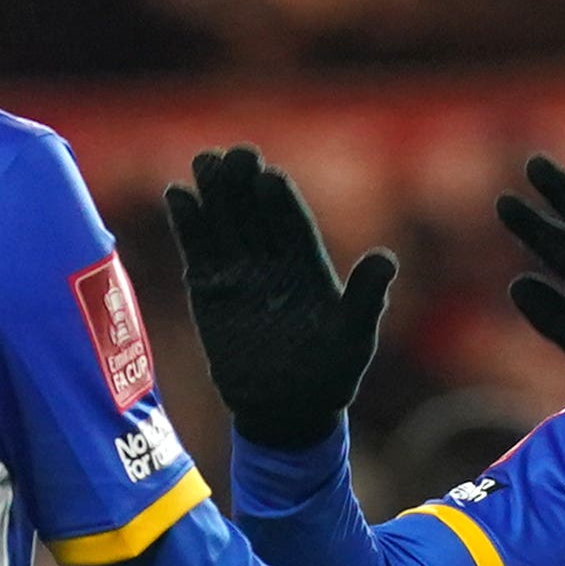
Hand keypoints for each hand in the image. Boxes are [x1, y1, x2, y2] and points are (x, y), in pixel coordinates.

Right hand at [163, 146, 396, 449]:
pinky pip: (197, 249)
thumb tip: (386, 258)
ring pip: (224, 222)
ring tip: (204, 161)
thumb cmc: (329, 374)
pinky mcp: (208, 288)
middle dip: (244, 183)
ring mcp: (238, 271)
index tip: (270, 177)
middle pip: (255, 212)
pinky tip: (177, 194)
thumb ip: (365, 297)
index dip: (281, 200)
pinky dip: (186, 223)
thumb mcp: (354, 337)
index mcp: (308, 264)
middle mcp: (272, 259)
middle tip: (233, 155)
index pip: (292, 222)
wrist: (285, 410)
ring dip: (213, 192)